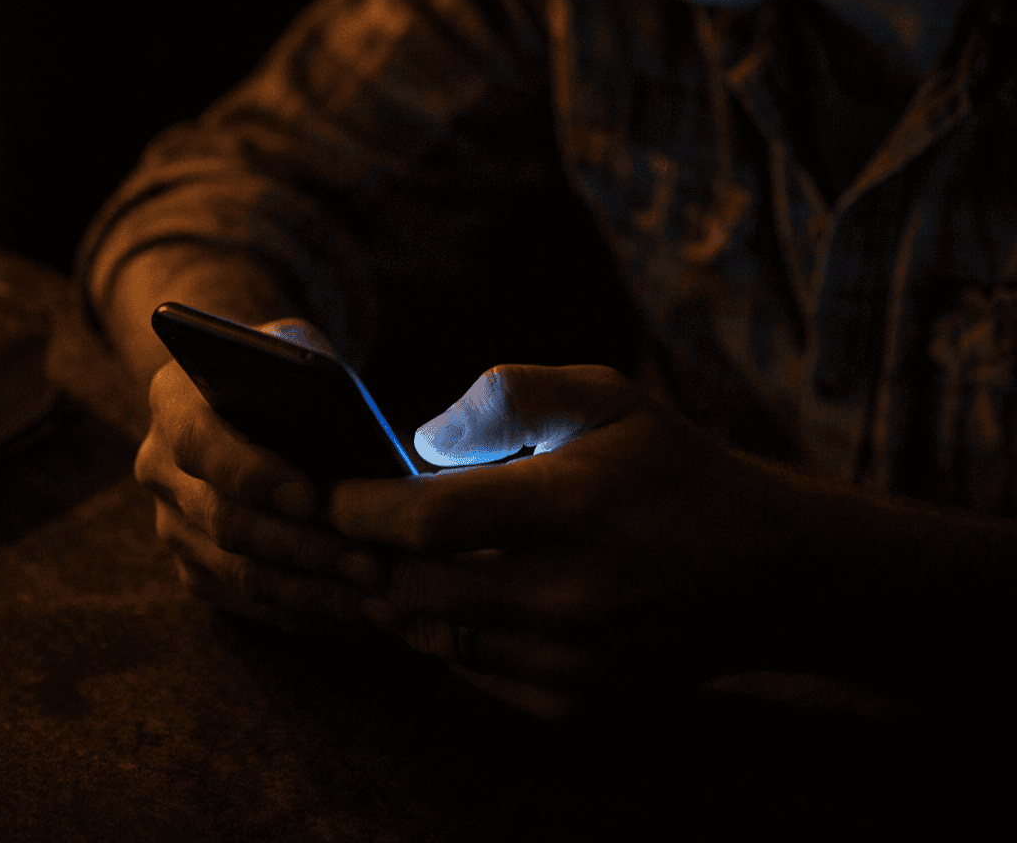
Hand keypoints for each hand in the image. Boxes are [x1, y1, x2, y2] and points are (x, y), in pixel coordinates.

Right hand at [135, 319, 381, 633]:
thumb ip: (310, 376)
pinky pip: (251, 606)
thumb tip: (351, 430)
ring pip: (240, 574)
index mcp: (171, 401)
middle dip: (305, 547)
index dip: (254, 476)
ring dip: (315, 591)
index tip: (311, 499)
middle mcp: (158, 467)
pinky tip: (363, 612)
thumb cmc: (285, 372)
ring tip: (380, 594)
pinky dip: (308, 612)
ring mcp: (172, 526)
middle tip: (372, 563)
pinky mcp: (195, 570)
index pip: (201, 444)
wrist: (250, 398)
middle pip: (226, 521)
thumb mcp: (296, 352)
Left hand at [325, 364, 814, 717]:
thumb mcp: (602, 396)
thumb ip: (506, 398)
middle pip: (410, 588)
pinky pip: (471, 671)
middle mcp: (570, 595)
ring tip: (387, 553)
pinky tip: (449, 594)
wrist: (767, 571)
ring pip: (431, 636)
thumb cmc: (669, 468)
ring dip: (399, 596)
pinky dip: (446, 634)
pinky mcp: (573, 702)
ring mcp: (572, 660)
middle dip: (363, 554)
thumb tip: (420, 442)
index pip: (424, 520)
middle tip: (340, 524)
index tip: (330, 489)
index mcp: (571, 507)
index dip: (356, 506)